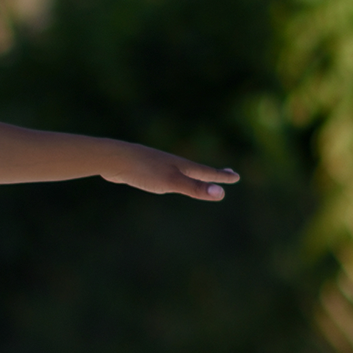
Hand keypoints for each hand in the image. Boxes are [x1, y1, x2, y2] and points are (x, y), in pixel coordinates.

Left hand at [103, 142, 238, 199]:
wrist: (114, 159)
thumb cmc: (144, 170)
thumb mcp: (172, 182)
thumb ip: (195, 188)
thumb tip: (221, 194)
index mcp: (182, 167)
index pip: (207, 173)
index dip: (222, 177)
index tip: (237, 177)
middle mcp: (173, 164)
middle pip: (197, 170)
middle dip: (213, 174)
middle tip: (227, 174)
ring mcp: (159, 166)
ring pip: (181, 172)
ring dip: (193, 175)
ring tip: (199, 178)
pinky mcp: (145, 170)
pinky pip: (165, 175)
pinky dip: (173, 178)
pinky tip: (164, 180)